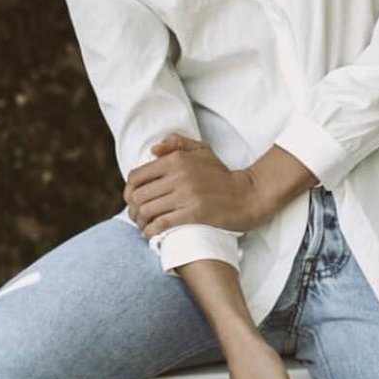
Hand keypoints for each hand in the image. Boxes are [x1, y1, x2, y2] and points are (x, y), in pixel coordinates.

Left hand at [124, 133, 266, 239]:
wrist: (248, 194)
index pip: (137, 176)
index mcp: (176, 160)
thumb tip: (153, 149)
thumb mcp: (202, 151)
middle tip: (136, 218)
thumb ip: (177, 144)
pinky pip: (162, 223)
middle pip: (139, 195)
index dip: (129, 191)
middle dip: (133, 210)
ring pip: (148, 210)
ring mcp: (186, 195)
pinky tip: (151, 235)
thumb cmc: (223, 175)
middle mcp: (178, 175)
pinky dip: (152, 231)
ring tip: (144, 227)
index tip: (132, 201)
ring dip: (141, 222)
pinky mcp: (194, 213)